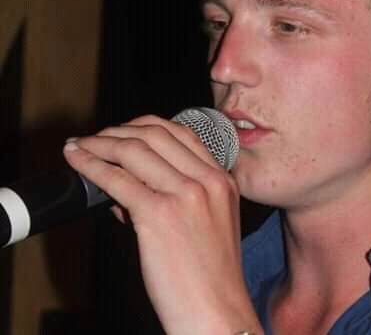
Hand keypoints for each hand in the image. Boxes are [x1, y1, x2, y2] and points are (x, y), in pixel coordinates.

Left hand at [64, 115, 261, 334]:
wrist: (217, 313)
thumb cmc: (210, 278)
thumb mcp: (208, 225)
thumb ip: (177, 198)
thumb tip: (128, 186)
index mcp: (222, 181)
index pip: (182, 134)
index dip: (146, 126)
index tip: (124, 132)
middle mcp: (207, 180)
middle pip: (156, 134)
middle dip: (119, 130)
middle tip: (97, 137)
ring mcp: (186, 194)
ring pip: (134, 150)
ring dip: (100, 143)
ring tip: (81, 146)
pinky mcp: (161, 214)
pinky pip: (118, 180)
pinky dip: (92, 166)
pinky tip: (78, 162)